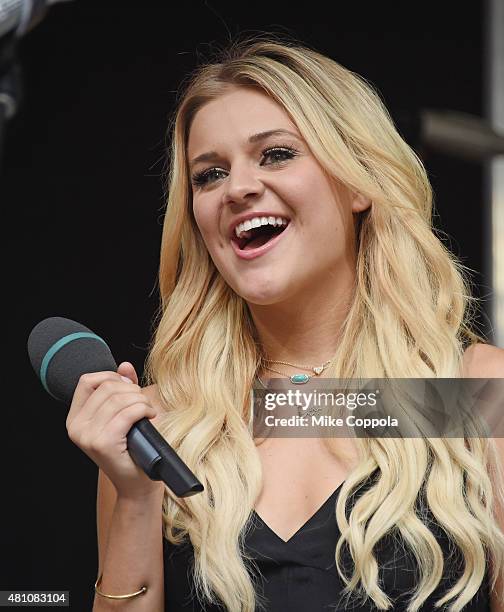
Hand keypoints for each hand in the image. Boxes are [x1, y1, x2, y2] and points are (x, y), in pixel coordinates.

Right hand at [66, 361, 163, 499]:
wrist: (137, 484)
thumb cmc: (132, 449)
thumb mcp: (123, 414)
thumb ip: (122, 388)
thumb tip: (125, 365)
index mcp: (75, 419)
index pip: (87, 381)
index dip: (111, 377)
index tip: (129, 388)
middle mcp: (76, 427)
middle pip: (107, 387)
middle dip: (131, 389)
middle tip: (143, 403)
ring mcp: (87, 436)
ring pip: (119, 398)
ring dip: (140, 399)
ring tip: (148, 410)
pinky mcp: (104, 443)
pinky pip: (128, 412)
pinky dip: (143, 409)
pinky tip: (150, 415)